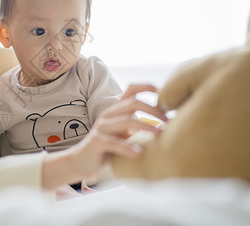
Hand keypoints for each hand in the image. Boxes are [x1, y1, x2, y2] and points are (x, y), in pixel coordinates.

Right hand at [41, 84, 166, 189]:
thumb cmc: (107, 148)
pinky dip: (128, 148)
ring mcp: (102, 127)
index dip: (146, 87)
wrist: (81, 161)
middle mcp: (108, 115)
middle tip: (168, 121)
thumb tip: (167, 123)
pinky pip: (114, 143)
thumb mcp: (123, 133)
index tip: (163, 92)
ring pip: (126, 121)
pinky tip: (139, 153)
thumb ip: (137, 125)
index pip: (130, 90)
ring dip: (146, 126)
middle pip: (133, 104)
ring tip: (160, 134)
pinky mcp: (97, 142)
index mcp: (116, 110)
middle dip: (153, 110)